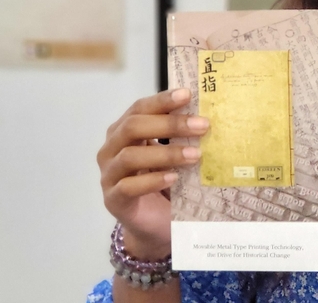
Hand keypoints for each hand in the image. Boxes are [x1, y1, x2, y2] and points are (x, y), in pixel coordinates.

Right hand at [97, 89, 207, 258]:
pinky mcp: (113, 200)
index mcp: (124, 132)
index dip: (162, 101)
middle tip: (202, 125)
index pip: (139, 108)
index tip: (188, 95)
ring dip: (166, 153)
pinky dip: (152, 181)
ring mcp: (109, 175)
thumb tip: (208, 116)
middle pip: (132, 127)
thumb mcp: (174, 155)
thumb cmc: (165, 182)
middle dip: (169, 124)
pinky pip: (128, 187)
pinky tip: (173, 178)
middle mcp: (112, 149)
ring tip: (196, 154)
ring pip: (130, 156)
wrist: (155, 223)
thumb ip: (181, 136)